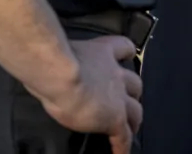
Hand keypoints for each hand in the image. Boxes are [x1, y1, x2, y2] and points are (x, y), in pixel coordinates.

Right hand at [37, 36, 142, 153]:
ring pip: (136, 110)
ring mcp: (118, 97)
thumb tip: (57, 62)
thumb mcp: (65, 52)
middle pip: (135, 83)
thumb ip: (69, 58)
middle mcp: (115, 72)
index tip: (125, 57)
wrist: (61, 75)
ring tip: (131, 129)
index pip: (123, 47)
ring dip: (134, 120)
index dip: (125, 54)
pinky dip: (123, 147)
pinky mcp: (115, 119)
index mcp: (102, 51)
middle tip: (127, 102)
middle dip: (133, 93)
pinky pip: (124, 137)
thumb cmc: (55, 60)